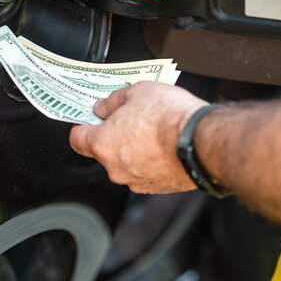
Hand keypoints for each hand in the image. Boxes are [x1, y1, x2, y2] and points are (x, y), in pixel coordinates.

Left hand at [69, 82, 207, 192]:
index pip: (77, 139)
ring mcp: (136, 181)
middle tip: (129, 117)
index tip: (91, 118)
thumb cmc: (169, 116)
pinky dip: (151, 161)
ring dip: (133, 149)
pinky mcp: (157, 188)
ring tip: (152, 130)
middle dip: (113, 135)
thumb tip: (104, 106)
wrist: (202, 140)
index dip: (83, 126)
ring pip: (126, 163)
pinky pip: (146, 172)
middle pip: (103, 151)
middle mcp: (115, 168)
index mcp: (103, 144)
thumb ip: (113, 101)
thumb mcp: (137, 92)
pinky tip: (164, 145)